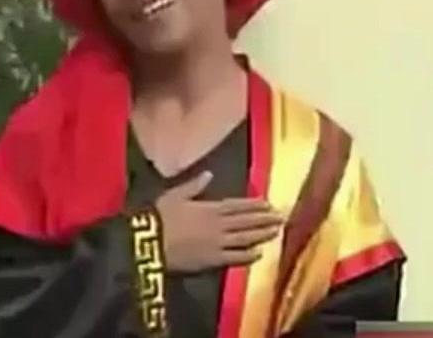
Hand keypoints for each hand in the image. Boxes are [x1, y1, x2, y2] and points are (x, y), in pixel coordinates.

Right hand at [155, 171, 283, 273]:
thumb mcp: (174, 195)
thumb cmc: (159, 217)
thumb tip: (209, 173)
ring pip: (246, 238)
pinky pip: (235, 258)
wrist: (151, 242)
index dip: (254, 205)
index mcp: (209, 207)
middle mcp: (219, 224)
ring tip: (277, 231)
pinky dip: (248, 255)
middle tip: (281, 217)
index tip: (268, 204)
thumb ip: (194, 185)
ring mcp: (218, 243)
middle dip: (265, 219)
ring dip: (262, 234)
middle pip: (246, 221)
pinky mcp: (214, 261)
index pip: (237, 206)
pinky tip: (259, 254)